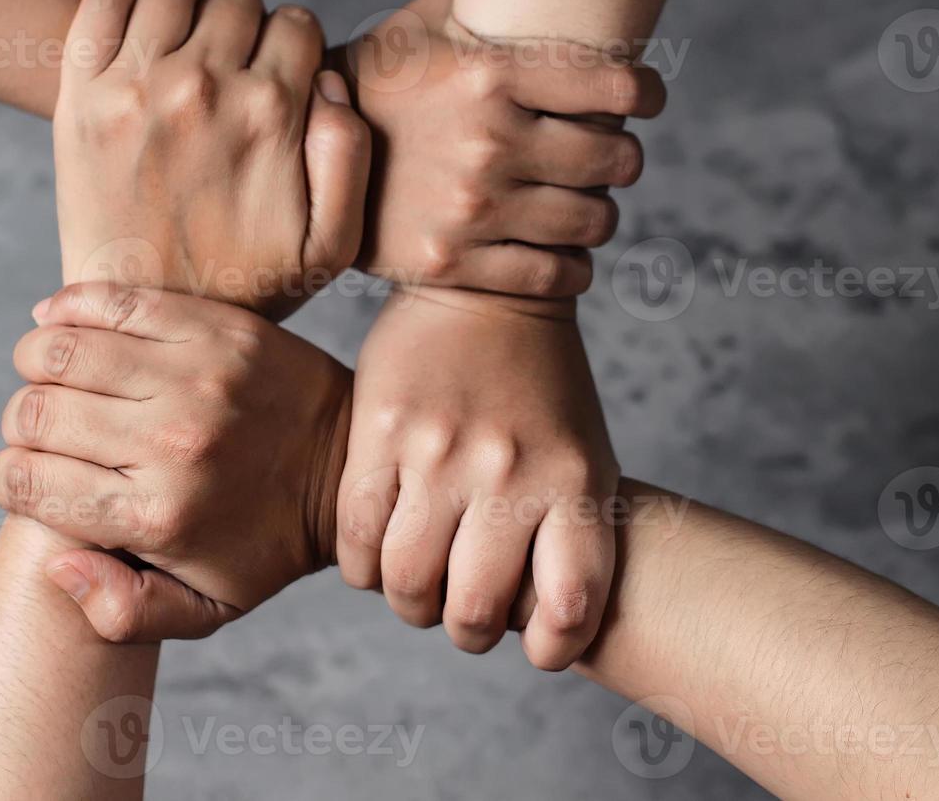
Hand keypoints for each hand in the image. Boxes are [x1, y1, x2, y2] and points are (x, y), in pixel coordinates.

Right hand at [0, 282, 348, 640]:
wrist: (351, 466)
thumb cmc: (268, 541)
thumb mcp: (208, 608)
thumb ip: (124, 612)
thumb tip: (55, 566)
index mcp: (158, 518)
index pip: (26, 483)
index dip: (12, 478)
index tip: (33, 475)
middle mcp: (172, 446)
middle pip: (35, 413)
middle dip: (21, 423)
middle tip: (46, 428)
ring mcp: (195, 379)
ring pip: (62, 352)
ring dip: (38, 363)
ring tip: (55, 377)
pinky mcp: (217, 328)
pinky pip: (114, 301)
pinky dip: (71, 308)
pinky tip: (67, 324)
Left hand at [54, 0, 370, 319]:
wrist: (142, 312)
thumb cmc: (244, 284)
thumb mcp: (331, 245)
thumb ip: (353, 156)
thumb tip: (328, 78)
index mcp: (271, 114)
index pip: (297, 23)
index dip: (295, 48)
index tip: (279, 79)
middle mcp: (204, 87)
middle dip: (245, 28)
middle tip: (233, 73)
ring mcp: (137, 84)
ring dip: (189, 11)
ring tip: (188, 52)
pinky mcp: (82, 90)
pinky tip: (144, 26)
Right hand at [337, 286, 618, 669]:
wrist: (486, 290)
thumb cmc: (543, 389)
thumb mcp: (584, 453)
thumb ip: (566, 532)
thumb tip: (533, 626)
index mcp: (574, 480)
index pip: (570, 606)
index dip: (552, 648)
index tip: (538, 646)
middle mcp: (510, 471)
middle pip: (474, 612)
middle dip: (466, 630)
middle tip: (461, 610)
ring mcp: (441, 451)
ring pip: (406, 584)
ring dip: (410, 603)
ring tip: (418, 582)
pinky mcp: (380, 431)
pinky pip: (354, 536)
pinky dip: (363, 565)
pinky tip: (378, 551)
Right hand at [338, 0, 664, 297]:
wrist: (295, 166)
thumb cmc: (369, 88)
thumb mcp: (414, 31)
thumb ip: (478, 8)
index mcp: (487, 74)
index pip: (614, 85)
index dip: (646, 92)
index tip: (647, 97)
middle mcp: (487, 141)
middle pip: (616, 157)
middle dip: (623, 155)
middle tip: (611, 155)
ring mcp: (472, 209)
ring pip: (594, 221)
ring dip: (600, 213)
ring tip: (585, 203)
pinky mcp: (455, 264)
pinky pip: (556, 274)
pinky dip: (574, 266)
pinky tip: (568, 253)